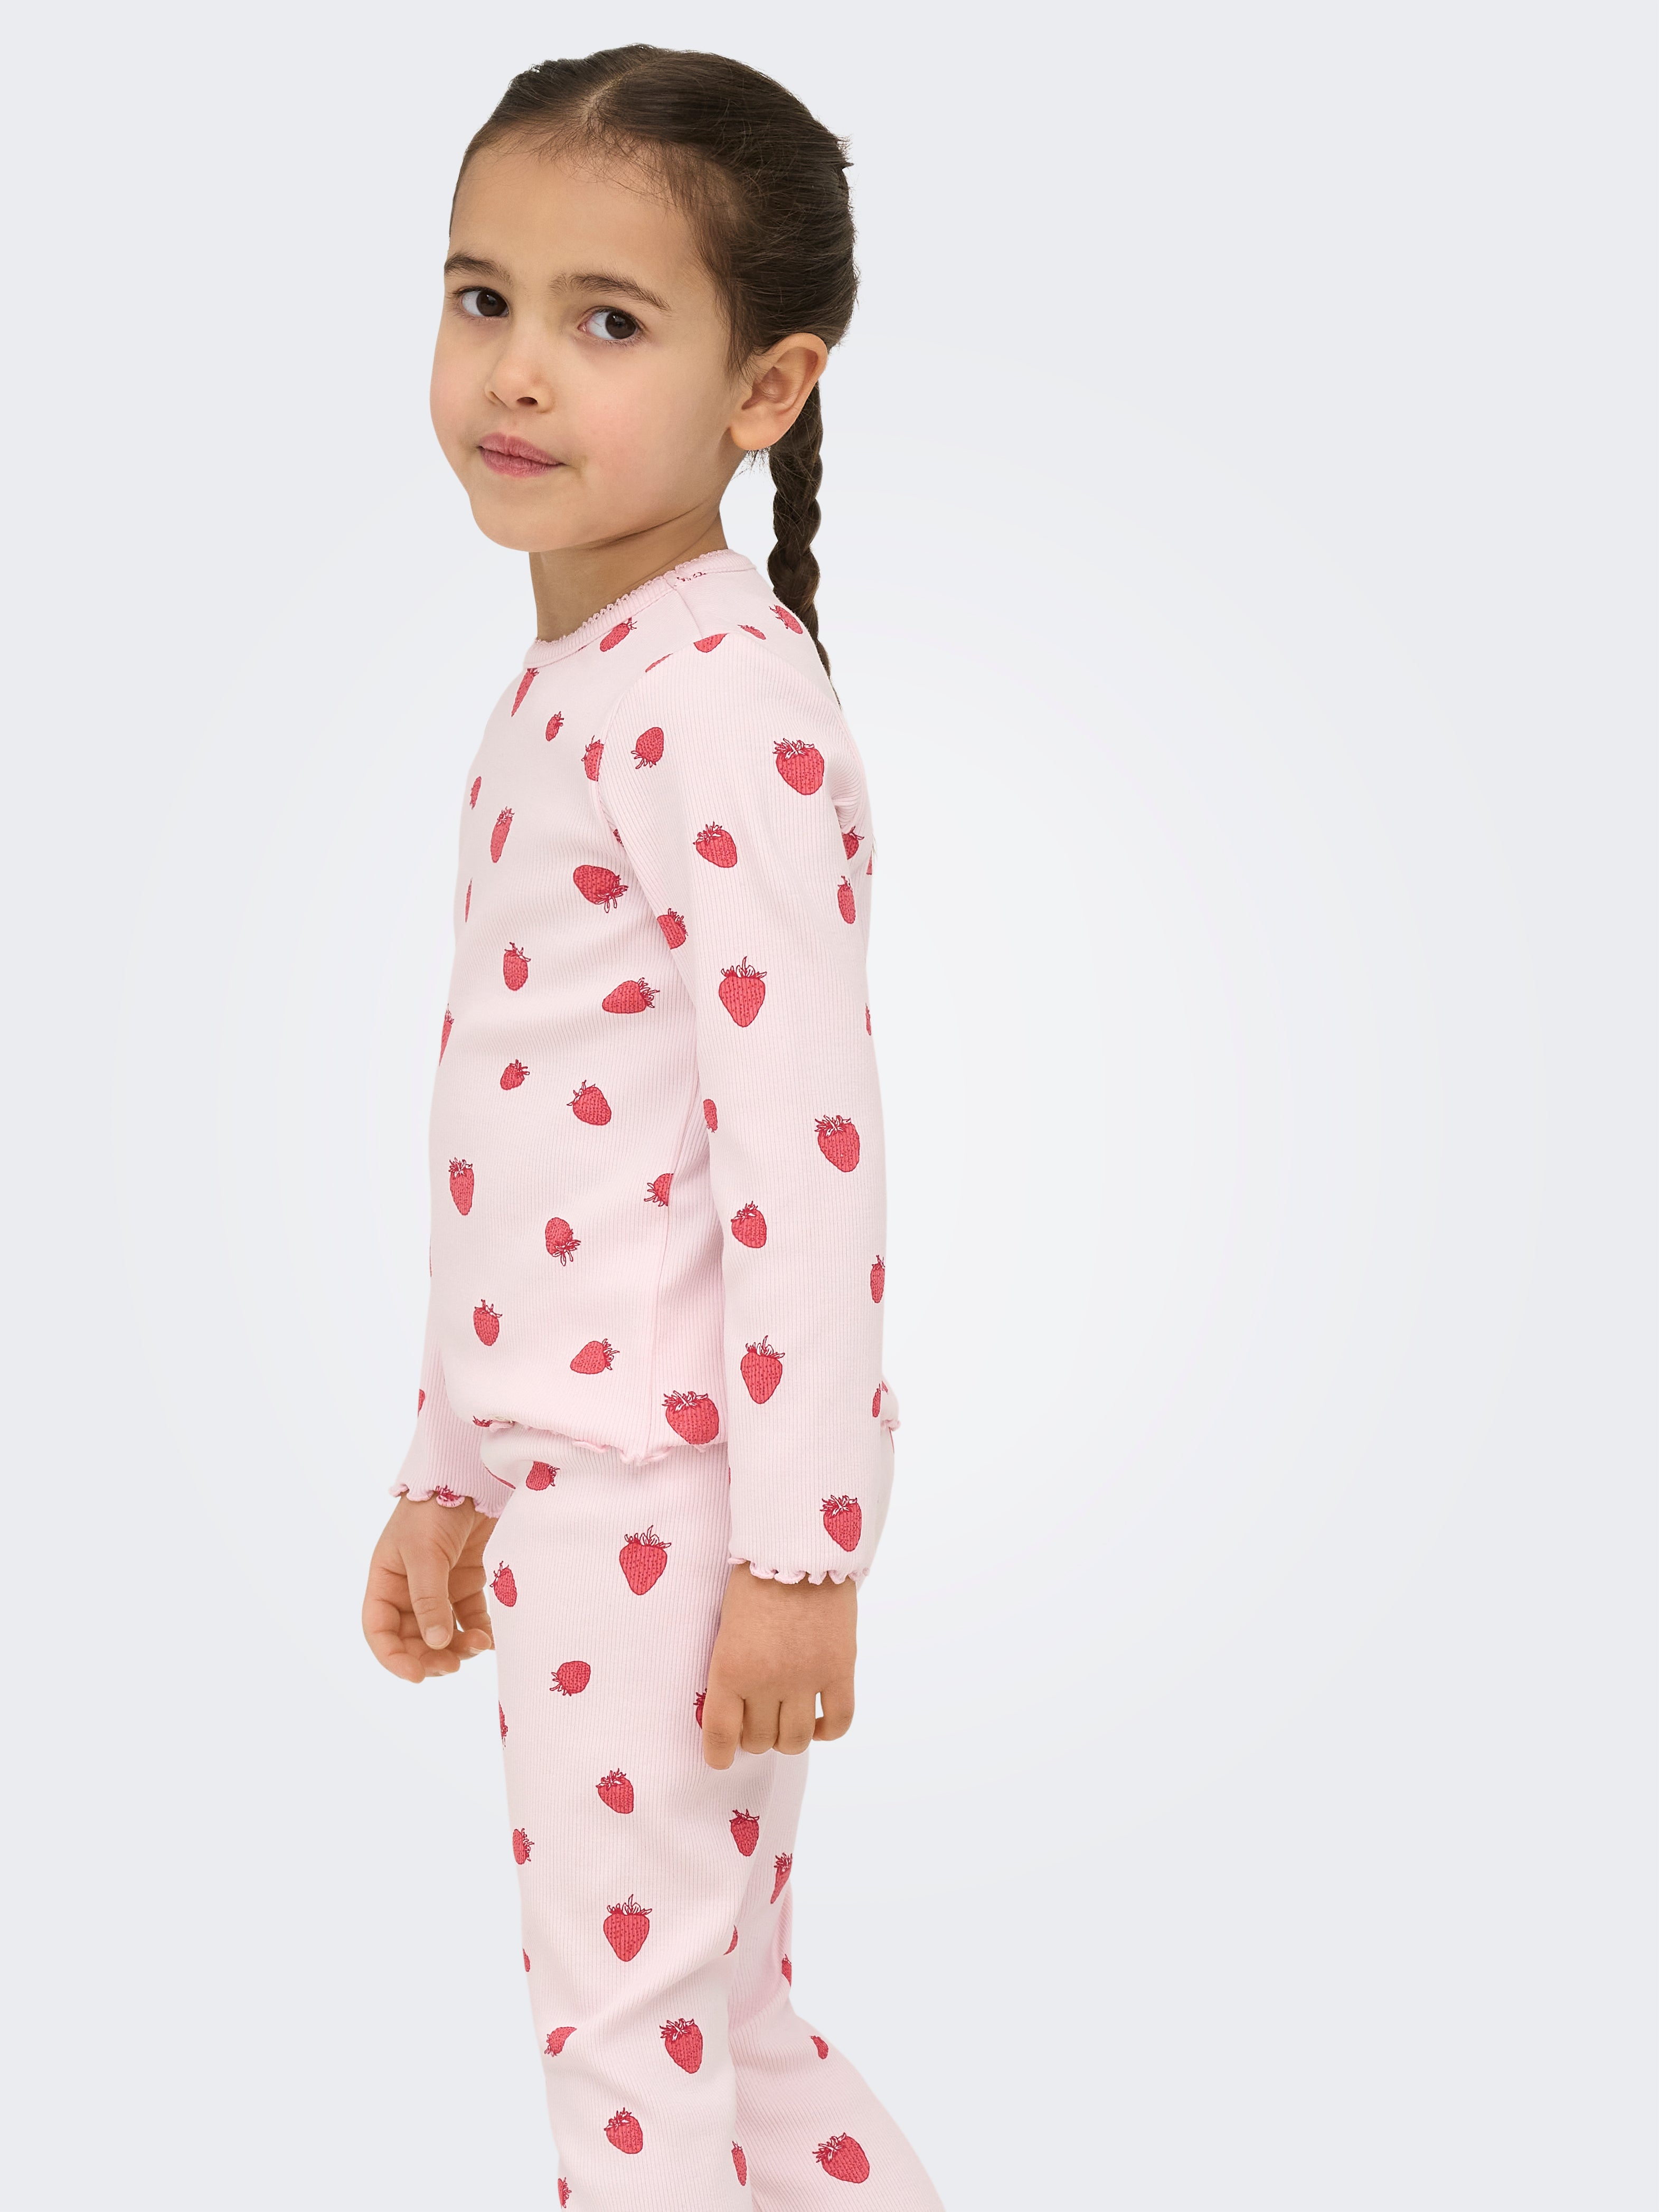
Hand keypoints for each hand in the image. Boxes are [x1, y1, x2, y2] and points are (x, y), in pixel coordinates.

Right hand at [362, 1497, 497, 1682]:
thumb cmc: (435, 1508)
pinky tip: (492, 1638)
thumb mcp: (423, 1553)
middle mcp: (410, 1588)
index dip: (392, 1657)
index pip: (380, 1629)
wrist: (473, 1475)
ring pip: (443, 1633)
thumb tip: (434, 1645)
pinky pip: (471, 1617)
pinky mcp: (469, 1581)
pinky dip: (480, 1631)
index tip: (416, 1675)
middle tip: (453, 1665)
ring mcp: (440, 1586)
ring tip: (478, 1645)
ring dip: (458, 1647)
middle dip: (429, 1656)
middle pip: (412, 1638)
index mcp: (386, 1580)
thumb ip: (428, 1599)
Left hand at [701, 1564, 855, 1768]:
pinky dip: (827, 1731)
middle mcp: (767, 1680)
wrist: (799, 1547)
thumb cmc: (754, 1582)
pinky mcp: (840, 1668)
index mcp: (730, 1668)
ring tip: (787, 1718)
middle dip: (756, 1735)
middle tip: (758, 1718)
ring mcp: (807, 1677)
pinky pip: (838, 1722)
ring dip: (788, 1736)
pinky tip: (819, 1720)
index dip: (720, 1755)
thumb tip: (739, 1712)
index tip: (722, 1759)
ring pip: (796, 1740)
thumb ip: (732, 1670)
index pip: (721, 1735)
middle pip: (761, 1740)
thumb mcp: (727, 1627)